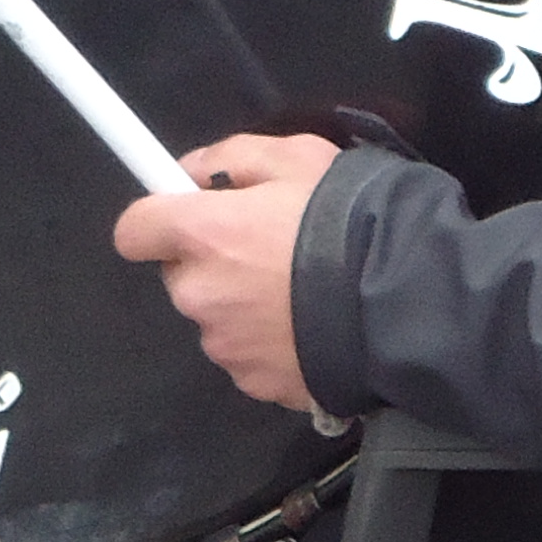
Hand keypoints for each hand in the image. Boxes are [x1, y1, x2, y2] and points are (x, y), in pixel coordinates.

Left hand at [113, 136, 338, 411]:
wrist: (407, 303)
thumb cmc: (352, 220)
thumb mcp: (301, 158)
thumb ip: (234, 157)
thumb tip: (191, 171)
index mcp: (203, 235)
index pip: (134, 231)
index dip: (157, 221)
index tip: (188, 216)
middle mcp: (200, 296)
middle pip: (182, 277)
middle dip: (213, 264)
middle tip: (270, 250)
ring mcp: (226, 348)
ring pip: (218, 319)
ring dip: (244, 307)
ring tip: (305, 293)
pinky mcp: (256, 385)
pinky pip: (250, 358)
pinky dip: (272, 345)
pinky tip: (314, 327)